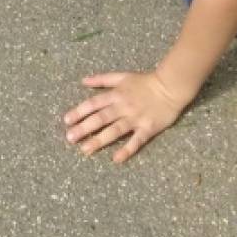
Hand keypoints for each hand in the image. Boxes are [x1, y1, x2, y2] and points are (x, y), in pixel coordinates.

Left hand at [63, 70, 193, 163]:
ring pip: (115, 130)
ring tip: (85, 150)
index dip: (79, 111)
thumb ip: (102, 79)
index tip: (66, 121)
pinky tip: (116, 159)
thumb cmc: (145, 81)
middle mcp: (123, 107)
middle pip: (101, 118)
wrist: (170, 86)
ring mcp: (135, 118)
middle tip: (70, 138)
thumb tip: (83, 81)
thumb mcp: (122, 76)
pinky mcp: (148, 128)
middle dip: (84, 128)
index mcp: (116, 94)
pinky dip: (127, 150)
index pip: (94, 103)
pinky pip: (136, 141)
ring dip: (99, 140)